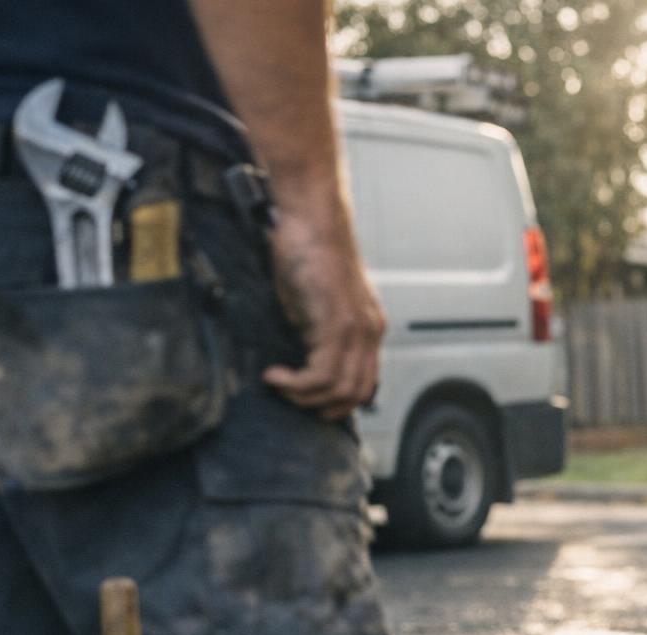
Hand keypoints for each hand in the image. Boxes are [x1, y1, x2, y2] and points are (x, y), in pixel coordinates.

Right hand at [261, 204, 384, 421]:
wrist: (311, 215)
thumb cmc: (307, 253)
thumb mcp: (315, 303)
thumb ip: (318, 333)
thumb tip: (303, 363)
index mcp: (370, 329)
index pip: (365, 385)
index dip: (337, 402)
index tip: (306, 399)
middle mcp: (371, 332)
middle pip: (356, 395)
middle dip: (320, 406)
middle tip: (289, 396)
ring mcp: (357, 328)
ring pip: (339, 389)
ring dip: (302, 396)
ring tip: (278, 383)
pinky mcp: (337, 322)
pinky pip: (322, 374)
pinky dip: (295, 384)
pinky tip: (275, 374)